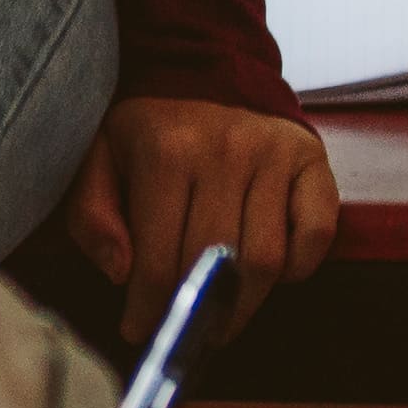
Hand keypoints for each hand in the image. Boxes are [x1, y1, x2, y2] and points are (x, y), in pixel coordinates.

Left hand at [65, 97, 339, 344]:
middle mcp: (225, 149)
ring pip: (266, 260)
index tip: (139, 330)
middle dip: (197, 314)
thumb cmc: (146, 134)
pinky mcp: (311, 161)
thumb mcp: (99, 160)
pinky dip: (298, 269)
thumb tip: (120, 272)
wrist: (205, 74)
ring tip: (222, 319)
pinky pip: (316, 234)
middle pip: (214, 266)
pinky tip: (271, 276)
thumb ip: (92, 215)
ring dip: (244, 305)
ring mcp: (274, 154)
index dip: (148, 308)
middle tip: (185, 333)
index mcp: (166, 150)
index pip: (159, 259)